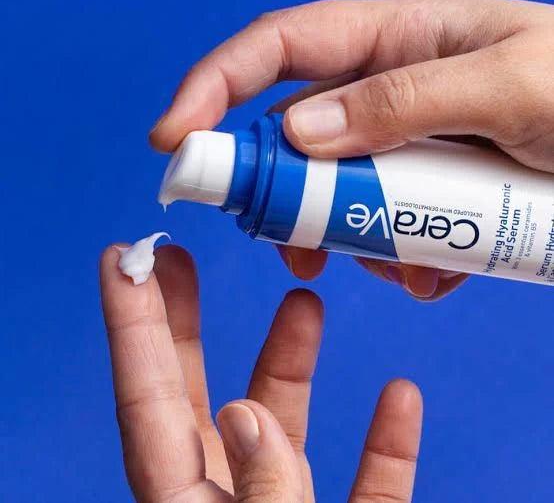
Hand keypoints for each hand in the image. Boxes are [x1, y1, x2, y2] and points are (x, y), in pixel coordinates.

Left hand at [100, 243, 422, 501]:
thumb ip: (259, 491)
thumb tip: (249, 413)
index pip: (146, 396)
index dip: (131, 322)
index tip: (121, 258)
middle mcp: (227, 499)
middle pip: (195, 395)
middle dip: (185, 322)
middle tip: (180, 259)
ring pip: (281, 424)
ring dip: (291, 360)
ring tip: (302, 298)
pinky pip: (367, 484)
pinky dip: (387, 443)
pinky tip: (400, 394)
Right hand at [149, 0, 553, 299]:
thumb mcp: (511, 85)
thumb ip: (406, 100)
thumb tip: (301, 132)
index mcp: (397, 37)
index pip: (278, 48)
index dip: (213, 87)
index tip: (173, 141)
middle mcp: (386, 86)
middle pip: (295, 136)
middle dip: (286, 197)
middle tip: (299, 252)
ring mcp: (401, 139)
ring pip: (336, 190)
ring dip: (350, 239)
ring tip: (399, 273)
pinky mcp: (421, 184)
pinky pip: (380, 221)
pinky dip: (394, 258)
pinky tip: (432, 276)